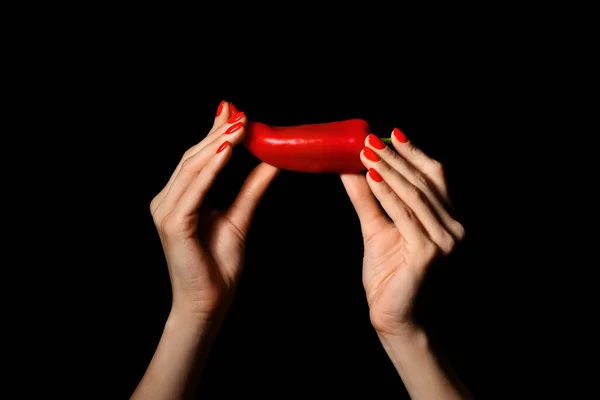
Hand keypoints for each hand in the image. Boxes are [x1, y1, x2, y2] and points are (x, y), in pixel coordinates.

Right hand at [150, 102, 278, 321]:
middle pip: (193, 158)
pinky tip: (228, 150)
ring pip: (193, 168)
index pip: (198, 158)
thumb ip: (251, 187)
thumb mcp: (239, 216)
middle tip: (239, 111)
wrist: (209, 302)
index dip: (215, 133)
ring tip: (239, 125)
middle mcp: (167, 200)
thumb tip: (273, 161)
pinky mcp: (173, 223)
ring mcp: (166, 211)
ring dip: (217, 144)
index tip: (235, 111)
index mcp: (179, 198)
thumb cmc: (219, 264)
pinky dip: (212, 168)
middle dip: (217, 132)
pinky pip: (195, 189)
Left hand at [341, 130, 464, 335]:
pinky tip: (370, 177)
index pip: (434, 176)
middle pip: (424, 180)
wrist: (393, 316)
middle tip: (370, 139)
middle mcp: (453, 227)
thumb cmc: (389, 274)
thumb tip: (350, 169)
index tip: (389, 133)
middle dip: (396, 157)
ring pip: (414, 194)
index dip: (413, 152)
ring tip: (366, 152)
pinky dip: (386, 194)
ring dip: (388, 170)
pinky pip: (403, 215)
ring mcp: (445, 240)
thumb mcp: (377, 228)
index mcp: (446, 218)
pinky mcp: (429, 253)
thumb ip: (368, 199)